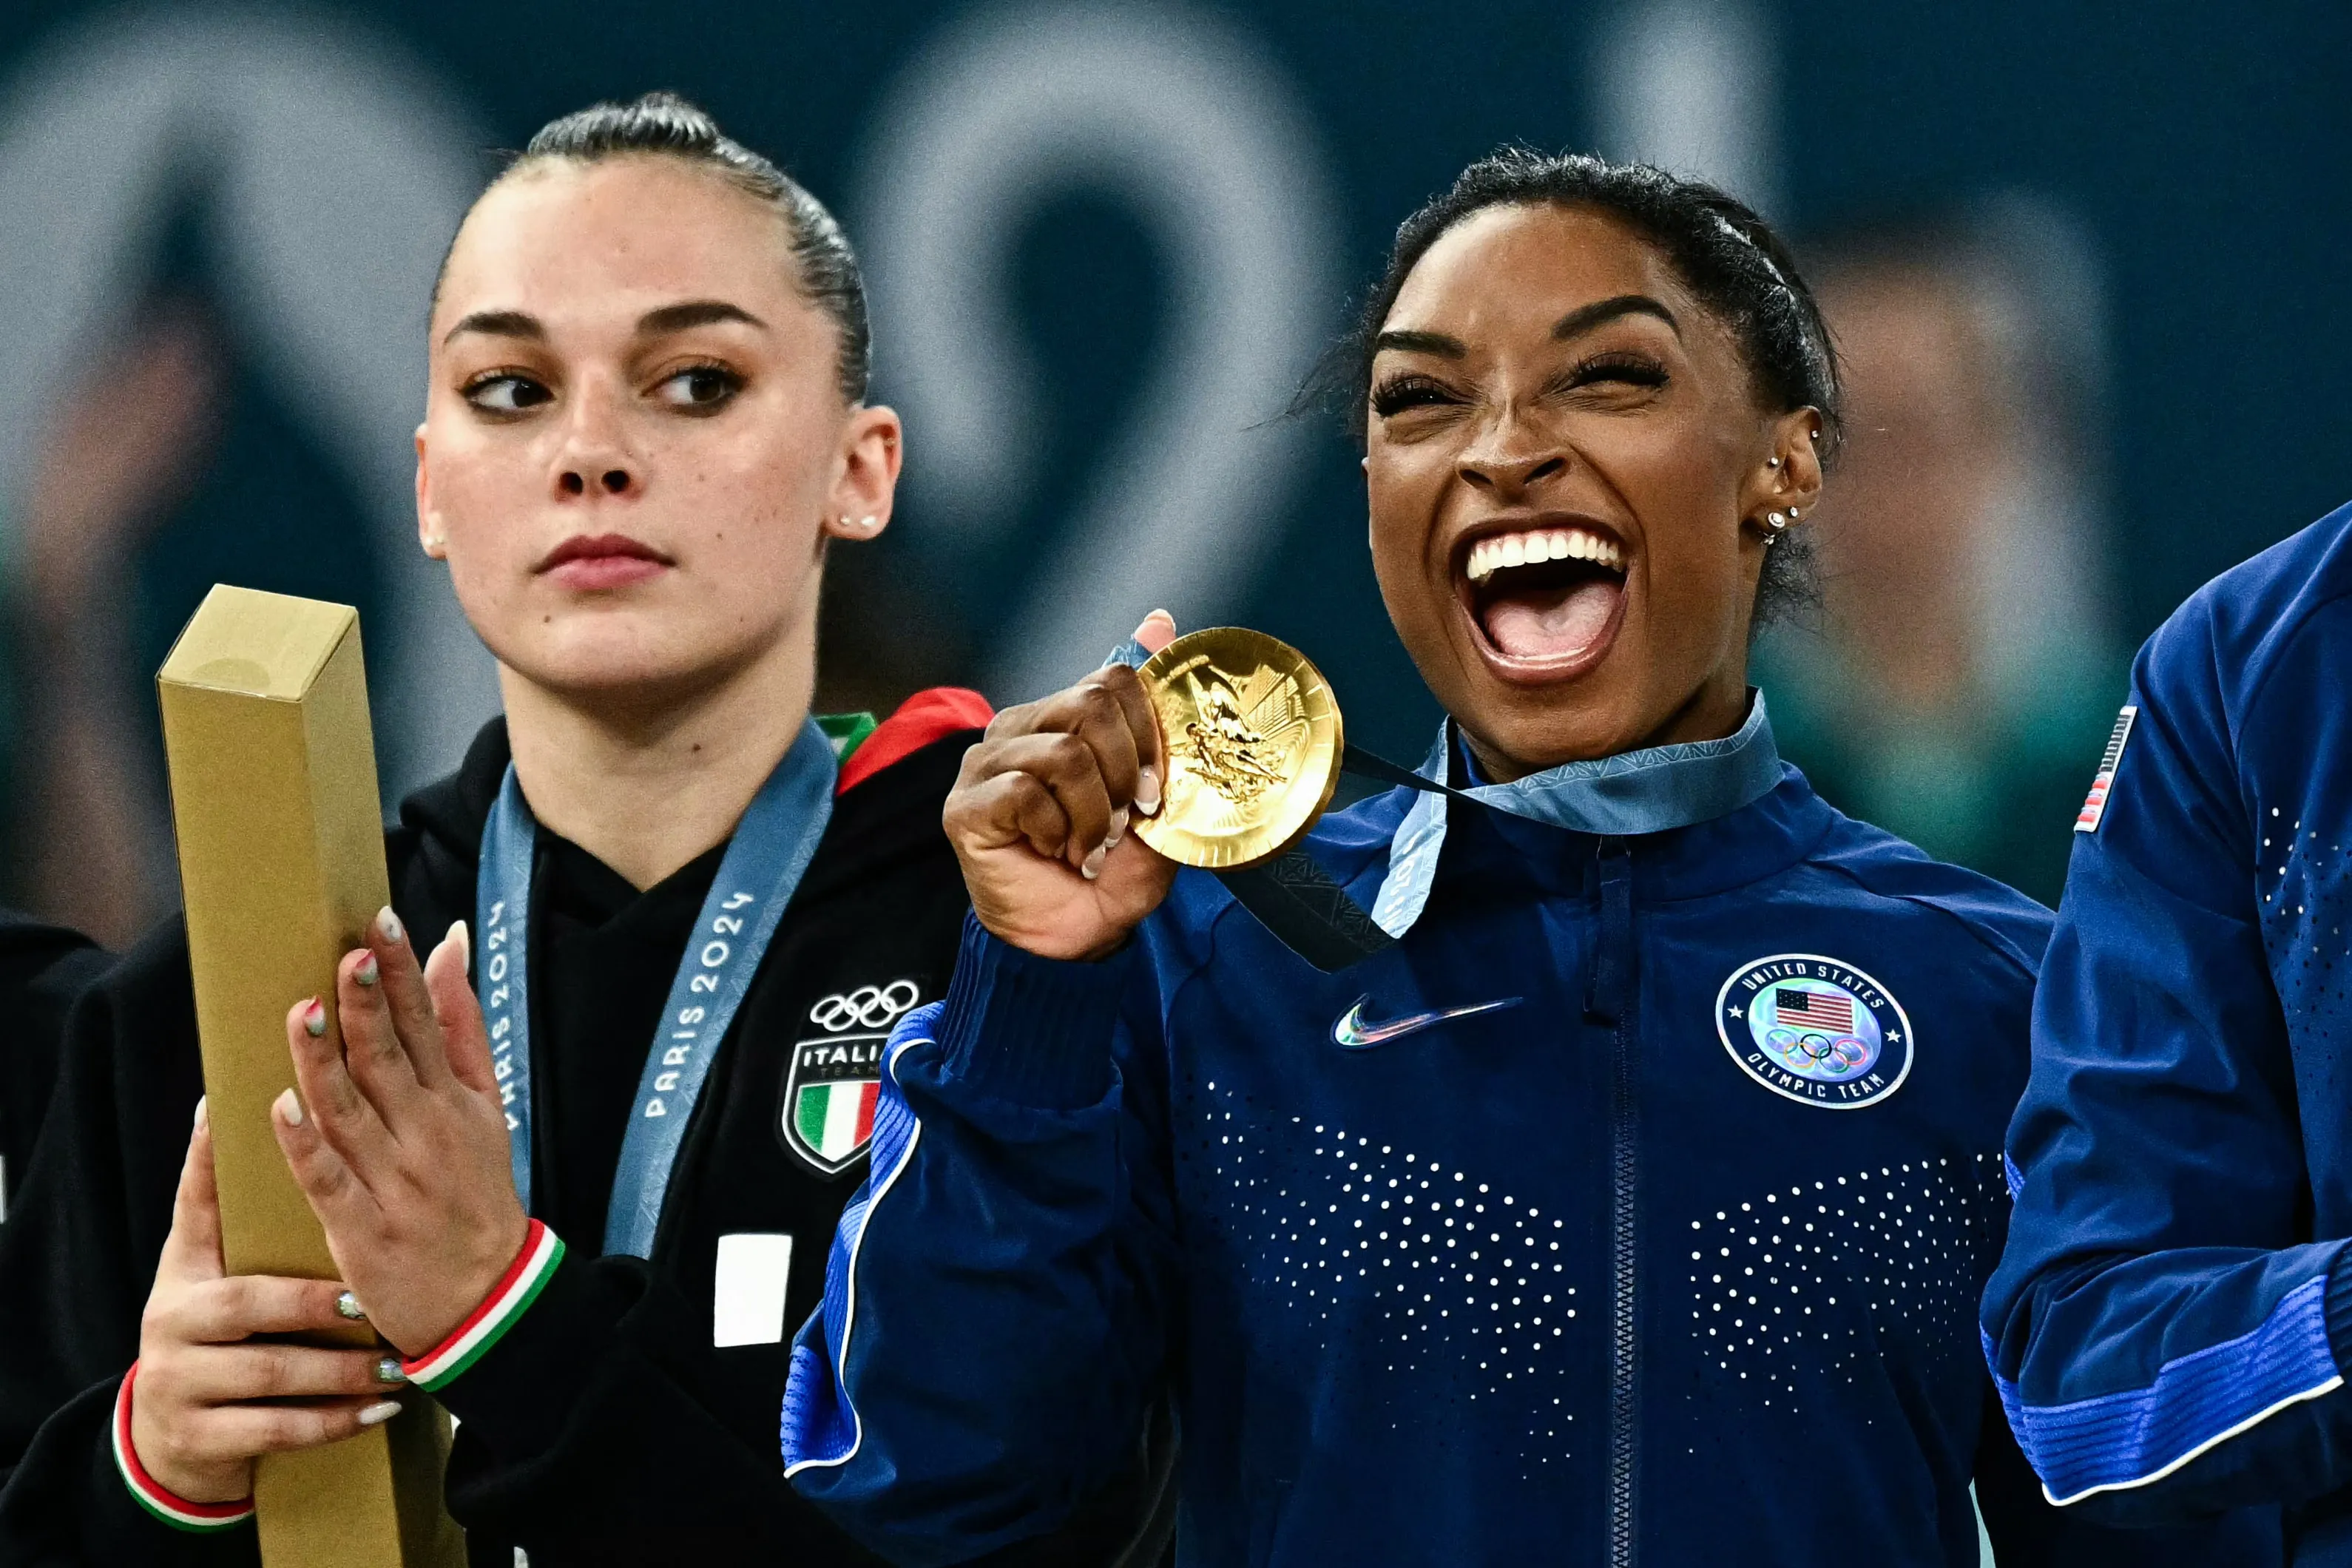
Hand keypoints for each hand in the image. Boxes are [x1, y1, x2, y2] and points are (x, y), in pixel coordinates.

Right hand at [131, 1101, 405, 1504]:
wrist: (173, 1436)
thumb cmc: (213, 1330)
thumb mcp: (211, 1267)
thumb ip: (220, 1201)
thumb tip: (218, 1106)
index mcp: (180, 1271)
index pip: (201, 1210)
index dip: (226, 1171)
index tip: (289, 1128)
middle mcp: (168, 1324)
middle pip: (250, 1304)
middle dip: (319, 1302)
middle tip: (377, 1298)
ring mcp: (179, 1385)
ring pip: (274, 1374)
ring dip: (343, 1369)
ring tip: (400, 1362)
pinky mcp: (199, 1440)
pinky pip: (278, 1432)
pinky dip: (334, 1423)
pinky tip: (382, 1411)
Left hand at [273, 911, 529, 1357]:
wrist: (488, 1299)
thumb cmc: (477, 1192)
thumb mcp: (488, 1106)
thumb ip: (462, 1025)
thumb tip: (451, 943)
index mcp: (455, 1102)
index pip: (427, 1023)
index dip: (401, 972)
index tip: (381, 922)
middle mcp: (425, 1135)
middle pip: (389, 1061)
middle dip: (368, 1007)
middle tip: (346, 956)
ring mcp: (393, 1182)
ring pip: (350, 1113)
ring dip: (325, 1064)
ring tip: (304, 1013)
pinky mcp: (360, 1229)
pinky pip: (325, 1181)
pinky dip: (304, 1145)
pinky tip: (280, 1108)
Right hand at [945, 611, 1179, 960]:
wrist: (1074, 941)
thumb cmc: (1110, 872)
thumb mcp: (1156, 800)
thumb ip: (1157, 723)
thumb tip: (1163, 620)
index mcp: (1064, 718)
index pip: (1113, 679)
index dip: (1148, 730)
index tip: (1155, 786)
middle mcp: (1020, 729)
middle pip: (1091, 705)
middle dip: (1126, 770)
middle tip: (1126, 819)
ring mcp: (986, 764)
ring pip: (1064, 753)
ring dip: (1095, 813)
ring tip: (1092, 846)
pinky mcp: (965, 806)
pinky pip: (1026, 794)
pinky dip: (1060, 832)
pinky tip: (1059, 854)